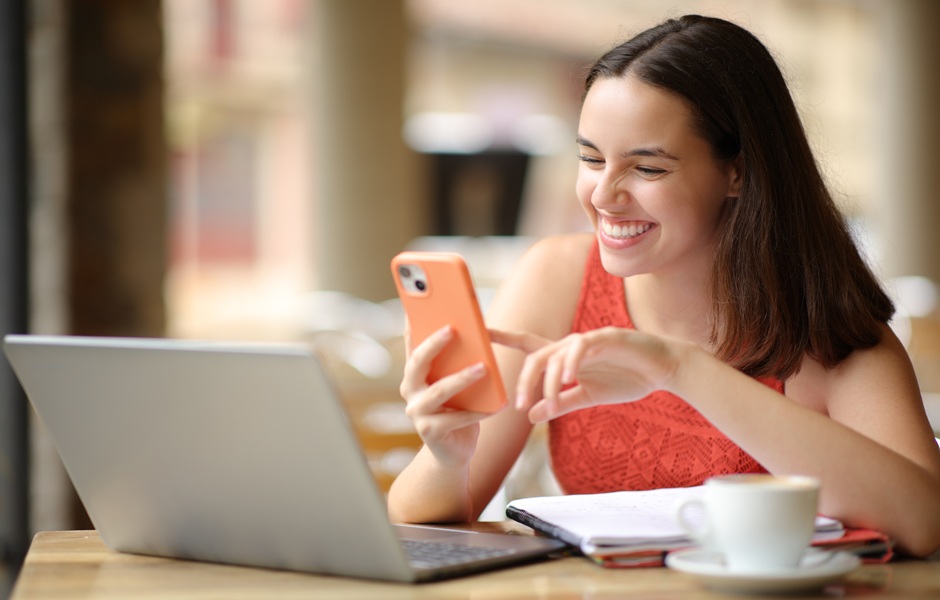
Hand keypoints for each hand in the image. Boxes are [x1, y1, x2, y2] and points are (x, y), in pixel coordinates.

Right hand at [400, 325, 490, 466]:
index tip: (419, 304)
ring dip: (462, 378)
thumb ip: (456, 364)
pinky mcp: (430, 432)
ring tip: (483, 367)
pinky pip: (456, 418)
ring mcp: (417, 412)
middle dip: (434, 343)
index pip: (412, 344)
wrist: (453, 452)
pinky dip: (478, 411)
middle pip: (419, 362)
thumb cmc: (458, 410)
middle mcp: (410, 390)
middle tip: (453, 329)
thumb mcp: (455, 383)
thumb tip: (474, 335)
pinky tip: (497, 405)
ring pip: (439, 391)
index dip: (413, 324)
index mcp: (415, 374)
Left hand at [490, 326, 681, 422]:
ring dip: (548, 380)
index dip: (505, 337)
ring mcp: (589, 339)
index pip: (530, 344)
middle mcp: (573, 344)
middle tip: (519, 405)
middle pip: (537, 355)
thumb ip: (560, 403)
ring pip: (556, 354)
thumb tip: (530, 415)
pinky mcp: (608, 338)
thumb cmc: (628, 377)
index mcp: (567, 356)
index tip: (481, 332)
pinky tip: (569, 378)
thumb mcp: (589, 396)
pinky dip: (572, 362)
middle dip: (524, 380)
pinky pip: (582, 347)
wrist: (665, 369)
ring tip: (547, 403)